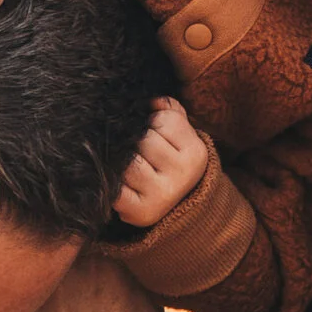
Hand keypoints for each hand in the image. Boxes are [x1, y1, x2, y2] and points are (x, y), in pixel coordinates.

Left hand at [112, 97, 213, 229]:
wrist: (174, 207)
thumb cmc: (172, 161)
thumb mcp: (180, 135)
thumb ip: (170, 110)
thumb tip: (151, 100)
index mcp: (196, 153)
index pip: (164, 119)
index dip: (154, 123)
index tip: (159, 135)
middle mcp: (183, 174)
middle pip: (145, 140)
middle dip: (139, 142)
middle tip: (144, 155)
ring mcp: (163, 194)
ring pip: (129, 162)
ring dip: (125, 162)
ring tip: (135, 169)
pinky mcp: (141, 211)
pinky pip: (116, 187)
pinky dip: (115, 184)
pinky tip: (126, 186)